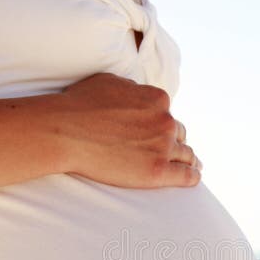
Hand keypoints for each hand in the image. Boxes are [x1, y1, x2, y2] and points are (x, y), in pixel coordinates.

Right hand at [53, 72, 201, 187]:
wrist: (65, 131)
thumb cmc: (79, 105)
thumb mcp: (109, 81)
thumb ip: (131, 88)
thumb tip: (137, 91)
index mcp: (157, 99)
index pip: (167, 113)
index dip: (162, 124)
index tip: (159, 133)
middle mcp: (165, 121)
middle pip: (179, 134)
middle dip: (174, 141)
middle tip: (171, 151)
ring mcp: (163, 146)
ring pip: (186, 155)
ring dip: (187, 160)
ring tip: (191, 166)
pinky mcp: (158, 170)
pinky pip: (186, 175)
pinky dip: (192, 176)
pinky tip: (194, 178)